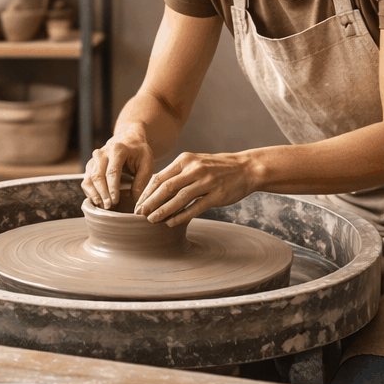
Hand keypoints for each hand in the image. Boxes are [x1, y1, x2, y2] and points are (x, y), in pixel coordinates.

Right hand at [82, 125, 154, 208]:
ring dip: (95, 195)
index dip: (112, 188)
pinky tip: (99, 201)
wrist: (127, 139)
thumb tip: (135, 200)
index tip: (115, 201)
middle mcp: (102, 153)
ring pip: (89, 179)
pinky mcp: (90, 167)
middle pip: (98, 176)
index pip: (112, 171)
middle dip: (102, 194)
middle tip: (109, 207)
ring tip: (104, 207)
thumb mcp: (147, 162)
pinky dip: (90, 193)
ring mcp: (94, 160)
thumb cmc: (138, 152)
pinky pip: (86, 182)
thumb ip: (142, 180)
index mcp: (117, 149)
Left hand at [133, 151, 259, 225]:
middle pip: (166, 187)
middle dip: (150, 203)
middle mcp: (194, 169)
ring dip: (163, 211)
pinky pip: (195, 207)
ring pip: (179, 198)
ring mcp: (206, 182)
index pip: (159, 177)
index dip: (146, 193)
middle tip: (139, 215)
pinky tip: (171, 223)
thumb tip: (154, 189)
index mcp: (185, 160)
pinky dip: (181, 216)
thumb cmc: (216, 168)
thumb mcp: (195, 163)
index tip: (137, 204)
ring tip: (151, 220)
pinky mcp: (217, 195)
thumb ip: (176, 173)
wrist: (246, 168)